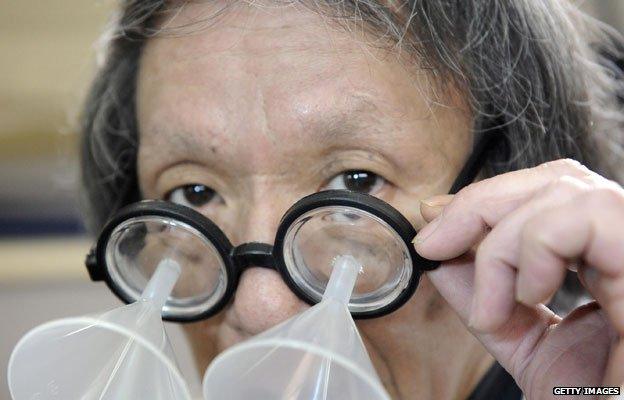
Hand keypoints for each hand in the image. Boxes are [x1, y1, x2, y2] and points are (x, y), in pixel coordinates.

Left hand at [414, 159, 623, 398]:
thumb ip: (482, 292)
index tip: (434, 223)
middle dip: (478, 205)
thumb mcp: (520, 338)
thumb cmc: (586, 398)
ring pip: (564, 191)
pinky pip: (587, 217)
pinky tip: (530, 296)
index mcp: (608, 259)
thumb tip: (439, 252)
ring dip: (503, 245)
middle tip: (434, 244)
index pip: (550, 195)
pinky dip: (537, 250)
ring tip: (494, 305)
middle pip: (555, 179)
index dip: (487, 198)